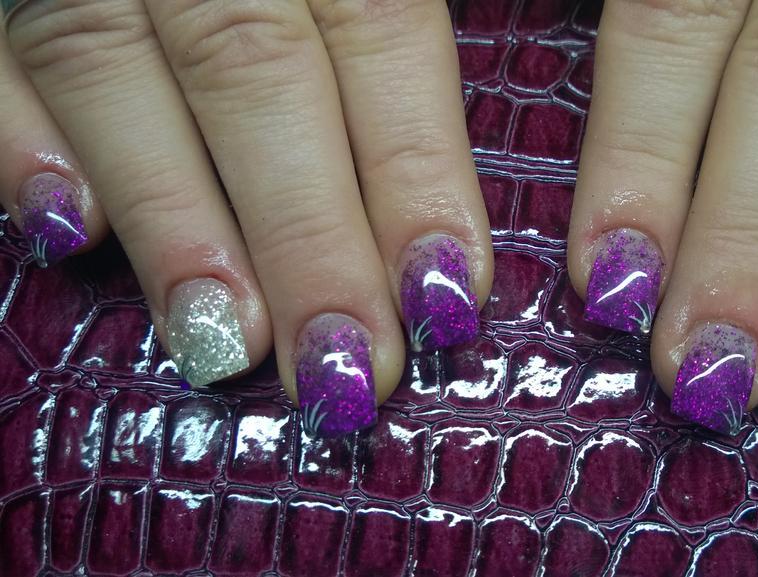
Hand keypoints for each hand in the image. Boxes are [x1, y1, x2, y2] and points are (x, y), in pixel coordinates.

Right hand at [0, 0, 491, 436]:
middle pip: (255, 73)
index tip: (447, 296)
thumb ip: (394, 26)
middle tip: (346, 369)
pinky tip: (63, 229)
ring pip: (114, 65)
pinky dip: (19, 134)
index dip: (415, 171)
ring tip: (224, 341)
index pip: (381, 31)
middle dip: (305, 234)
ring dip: (172, 216)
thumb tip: (445, 209)